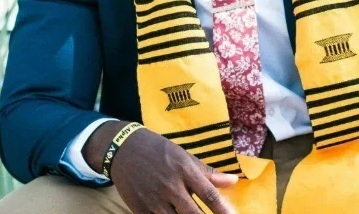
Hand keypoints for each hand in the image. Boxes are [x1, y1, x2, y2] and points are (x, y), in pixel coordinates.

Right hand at [84, 121, 237, 213]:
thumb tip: (234, 182)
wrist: (124, 149)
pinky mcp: (139, 209)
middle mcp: (170, 187)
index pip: (208, 194)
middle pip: (192, 213)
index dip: (222, 209)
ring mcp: (154, 200)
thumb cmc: (160, 152)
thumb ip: (209, 173)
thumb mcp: (185, 157)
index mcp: (184, 170)